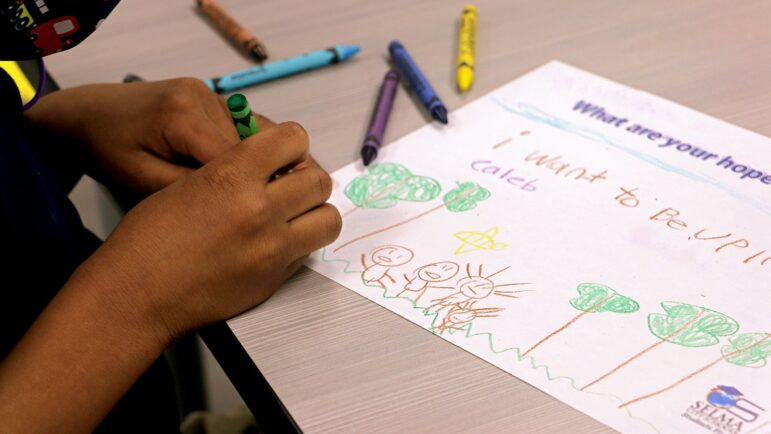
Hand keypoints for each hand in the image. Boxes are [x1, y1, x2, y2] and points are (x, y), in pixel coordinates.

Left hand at [25, 78, 251, 193]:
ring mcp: (209, 92)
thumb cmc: (106, 148)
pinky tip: (230, 168)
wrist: (88, 114)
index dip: (245, 187)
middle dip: (244, 176)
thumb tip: (234, 199)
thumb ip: (188, 188)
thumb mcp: (141, 178)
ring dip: (244, 163)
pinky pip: (243, 126)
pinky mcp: (212, 96)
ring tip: (227, 187)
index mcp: (181, 114)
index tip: (247, 216)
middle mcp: (202, 95)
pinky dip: (243, 149)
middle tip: (235, 208)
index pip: (233, 157)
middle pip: (246, 147)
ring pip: (250, 138)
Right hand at [74, 121, 341, 340]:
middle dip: (308, 178)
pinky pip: (308, 252)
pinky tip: (274, 241)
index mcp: (231, 175)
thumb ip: (234, 169)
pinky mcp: (275, 279)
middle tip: (292, 184)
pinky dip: (300, 242)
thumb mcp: (186, 182)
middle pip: (320, 180)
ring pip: (329, 219)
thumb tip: (270, 164)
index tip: (284, 152)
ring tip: (294, 214)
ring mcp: (271, 248)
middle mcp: (258, 210)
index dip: (291, 144)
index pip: (294, 139)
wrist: (136, 295)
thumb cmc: (148, 241)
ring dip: (315, 212)